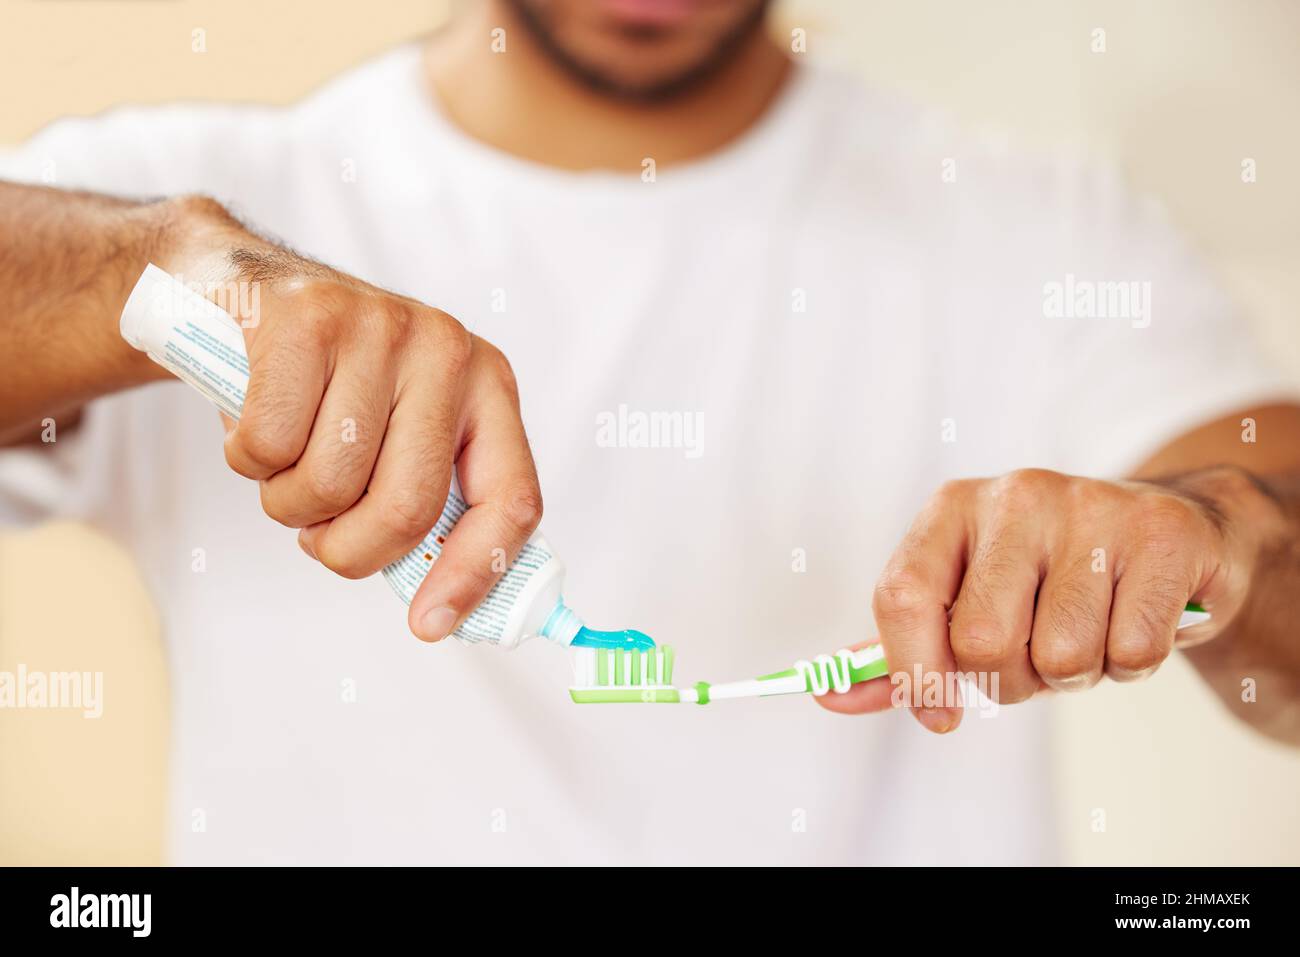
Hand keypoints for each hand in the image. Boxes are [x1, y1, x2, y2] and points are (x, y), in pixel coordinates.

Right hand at [157, 197, 542, 641]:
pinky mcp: (307, 319)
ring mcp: (380, 328)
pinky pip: (270, 447)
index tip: (428, 625)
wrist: (238, 289)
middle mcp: (447, 352)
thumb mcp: (397, 430)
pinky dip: (246, 460)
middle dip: (348, 549)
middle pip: (408, 507)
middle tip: (319, 536)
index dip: (474, 575)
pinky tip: (250, 422)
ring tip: (284, 464)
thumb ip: (426, 499)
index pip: (511, 499)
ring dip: (290, 503)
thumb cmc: (325, 384)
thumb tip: (440, 605)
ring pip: (331, 484)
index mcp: (488, 386)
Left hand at [818, 467, 1276, 731]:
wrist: (1165, 535)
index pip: (902, 595)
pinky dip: (1131, 665)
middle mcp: (1016, 496)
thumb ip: (898, 653)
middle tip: (1032, 658)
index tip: (938, 714)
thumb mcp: (965, 601)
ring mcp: (1091, 507)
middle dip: (1006, 681)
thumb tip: (828, 694)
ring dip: (1074, 675)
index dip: (913, 671)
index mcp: (951, 508)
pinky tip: (1131, 620)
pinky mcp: (1160, 534)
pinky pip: (1131, 654)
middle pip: (980, 641)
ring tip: (1087, 632)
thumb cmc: (1046, 581)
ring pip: (1061, 657)